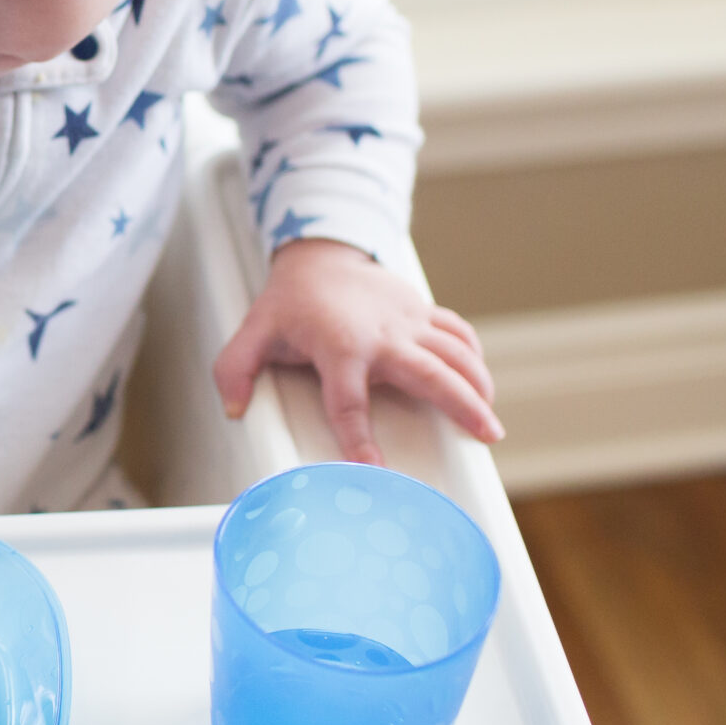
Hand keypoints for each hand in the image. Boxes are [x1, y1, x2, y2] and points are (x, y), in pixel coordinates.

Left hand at [212, 237, 501, 465]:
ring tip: (490, 423)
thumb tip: (235, 410)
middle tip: (486, 436)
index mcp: (339, 347)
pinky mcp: (421, 310)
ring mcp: (407, 320)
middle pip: (430, 374)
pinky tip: (480, 382)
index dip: (358, 439)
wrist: (319, 255)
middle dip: (462, 405)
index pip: (348, 402)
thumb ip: (235, 370)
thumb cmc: (288, 303)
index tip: (373, 470)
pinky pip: (457, 332)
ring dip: (478, 384)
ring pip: (455, 351)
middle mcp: (382, 334)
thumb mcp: (253, 332)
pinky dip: (473, 355)